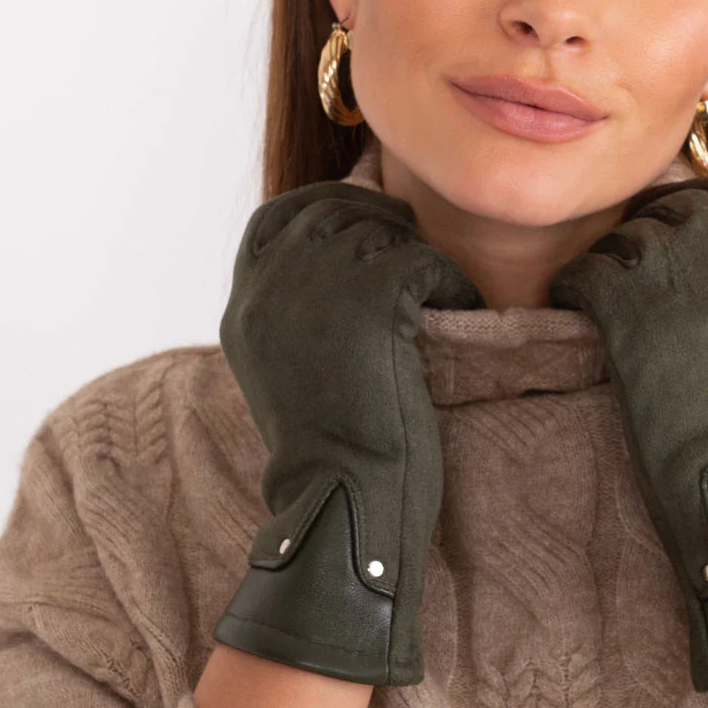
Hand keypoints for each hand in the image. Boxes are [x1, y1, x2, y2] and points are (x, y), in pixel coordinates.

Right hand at [214, 181, 480, 684]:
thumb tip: (345, 275)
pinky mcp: (370, 298)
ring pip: (379, 233)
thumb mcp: (291, 378)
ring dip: (418, 256)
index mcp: (243, 310)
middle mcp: (270, 289)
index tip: (363, 215)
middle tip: (417, 244)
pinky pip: (422, 260)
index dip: (322, 207)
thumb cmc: (329, 461)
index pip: (274, 220)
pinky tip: (463, 310)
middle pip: (329, 214)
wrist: (340, 500)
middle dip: (377, 219)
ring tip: (443, 293)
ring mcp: (317, 289)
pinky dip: (450, 282)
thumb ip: (298, 320)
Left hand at [550, 175, 707, 690]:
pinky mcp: (629, 312)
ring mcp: (678, 278)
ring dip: (612, 263)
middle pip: (673, 209)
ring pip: (625, 237)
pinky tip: (574, 309)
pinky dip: (574, 287)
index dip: (698, 210)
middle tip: (635, 277)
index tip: (679, 238)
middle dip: (651, 236)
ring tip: (609, 302)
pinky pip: (586, 272)